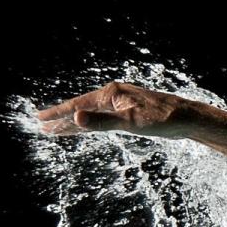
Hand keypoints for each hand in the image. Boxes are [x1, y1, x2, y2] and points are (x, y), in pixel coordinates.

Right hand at [34, 81, 206, 138]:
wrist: (187, 118)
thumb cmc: (161, 119)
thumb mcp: (130, 123)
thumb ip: (102, 122)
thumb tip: (76, 118)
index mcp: (110, 95)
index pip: (77, 106)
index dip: (58, 114)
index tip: (39, 120)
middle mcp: (113, 96)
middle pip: (81, 109)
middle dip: (62, 120)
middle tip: (42, 128)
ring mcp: (121, 104)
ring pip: (91, 114)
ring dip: (75, 123)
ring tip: (57, 131)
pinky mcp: (129, 112)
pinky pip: (102, 118)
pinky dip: (91, 124)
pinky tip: (85, 129)